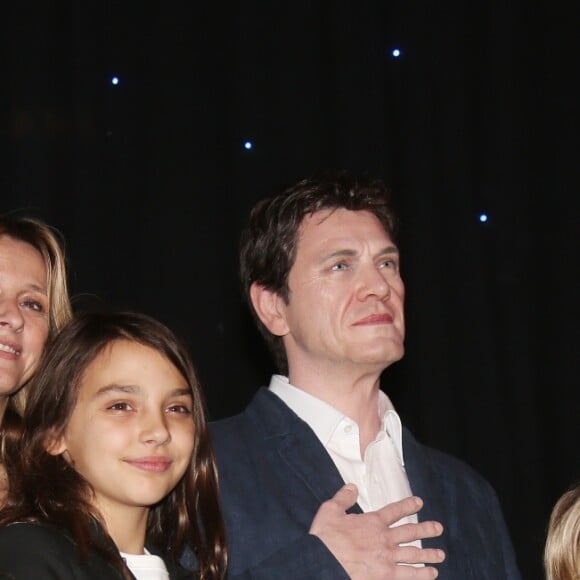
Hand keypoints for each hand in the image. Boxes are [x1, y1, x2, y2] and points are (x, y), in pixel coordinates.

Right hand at [309, 484, 444, 578]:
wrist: (325, 563)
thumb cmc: (326, 538)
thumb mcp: (330, 510)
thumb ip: (344, 497)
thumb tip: (352, 487)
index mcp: (372, 522)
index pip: (395, 511)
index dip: (408, 505)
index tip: (419, 503)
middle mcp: (384, 539)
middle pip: (410, 532)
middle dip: (426, 529)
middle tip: (438, 528)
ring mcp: (387, 559)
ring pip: (414, 554)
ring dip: (429, 554)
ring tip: (440, 555)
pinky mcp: (385, 576)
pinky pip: (409, 575)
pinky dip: (421, 575)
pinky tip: (431, 575)